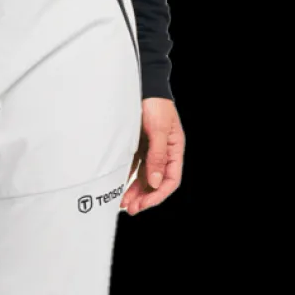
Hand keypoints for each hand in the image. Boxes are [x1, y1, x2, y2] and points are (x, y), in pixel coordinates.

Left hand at [121, 96, 182, 215]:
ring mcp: (150, 150)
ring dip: (135, 191)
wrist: (143, 85)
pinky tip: (120, 188)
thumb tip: (155, 183)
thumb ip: (157, 157)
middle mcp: (164, 153)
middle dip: (145, 197)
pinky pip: (134, 167)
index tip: (144, 205)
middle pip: (156, 182)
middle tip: (131, 209)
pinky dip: (128, 179)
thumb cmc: (155, 104)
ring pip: (144, 177)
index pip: (171, 180)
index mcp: (175, 150)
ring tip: (124, 204)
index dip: (158, 195)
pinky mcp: (137, 146)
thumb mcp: (158, 131)